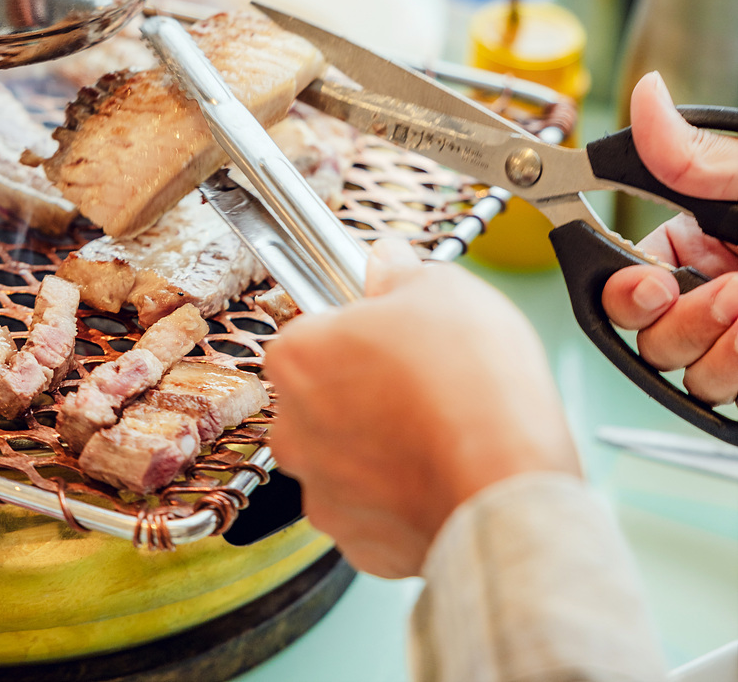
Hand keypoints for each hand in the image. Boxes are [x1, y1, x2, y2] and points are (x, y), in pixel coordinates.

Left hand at [263, 238, 579, 578]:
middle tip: (422, 380)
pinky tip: (439, 474)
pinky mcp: (357, 538)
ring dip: (378, 442)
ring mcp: (321, 487)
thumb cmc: (471, 388)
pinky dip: (399, 493)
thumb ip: (400, 271)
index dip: (356, 327)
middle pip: (322, 393)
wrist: (505, 487)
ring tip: (438, 430)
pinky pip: (371, 505)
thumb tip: (387, 261)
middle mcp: (293, 426)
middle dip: (363, 386)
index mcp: (299, 356)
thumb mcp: (443, 288)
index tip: (387, 332)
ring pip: (344, 453)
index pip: (312, 329)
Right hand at [602, 72, 737, 405]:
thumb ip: (699, 158)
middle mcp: (716, 287)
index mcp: (702, 238)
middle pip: (650, 333)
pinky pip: (727, 394)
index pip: (628, 273)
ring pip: (689, 372)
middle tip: (731, 298)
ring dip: (724, 350)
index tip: (655, 285)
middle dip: (687, 322)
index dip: (627, 288)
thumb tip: (645, 98)